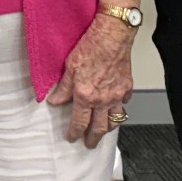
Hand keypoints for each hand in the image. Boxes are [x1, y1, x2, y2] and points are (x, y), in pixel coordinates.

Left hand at [47, 15, 134, 147]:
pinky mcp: (127, 87)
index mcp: (85, 95)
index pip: (79, 122)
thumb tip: (54, 100)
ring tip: (103, 132)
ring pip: (114, 120)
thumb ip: (63, 87)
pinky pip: (124, 104)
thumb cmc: (91, 46)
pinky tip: (116, 107)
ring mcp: (117, 95)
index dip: (74, 132)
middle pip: (99, 127)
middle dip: (93, 139)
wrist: (112, 35)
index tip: (72, 137)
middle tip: (89, 144)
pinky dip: (120, 109)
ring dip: (107, 128)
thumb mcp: (69, 66)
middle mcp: (103, 99)